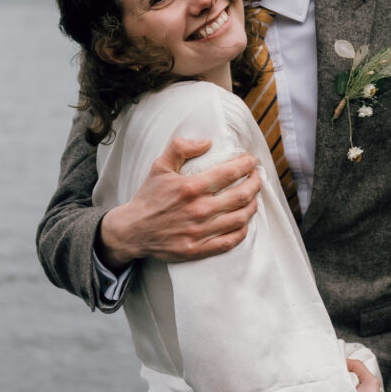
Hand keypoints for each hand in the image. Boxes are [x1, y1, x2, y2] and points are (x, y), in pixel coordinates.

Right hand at [95, 137, 260, 268]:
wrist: (133, 230)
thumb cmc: (149, 197)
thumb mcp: (160, 166)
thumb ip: (180, 148)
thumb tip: (207, 142)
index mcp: (192, 187)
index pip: (230, 173)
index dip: (246, 165)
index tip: (251, 161)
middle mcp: (199, 209)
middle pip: (242, 195)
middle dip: (255, 183)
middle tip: (257, 177)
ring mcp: (200, 231)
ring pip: (240, 218)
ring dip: (253, 205)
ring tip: (254, 197)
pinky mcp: (199, 249)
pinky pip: (230, 241)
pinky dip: (242, 230)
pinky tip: (244, 222)